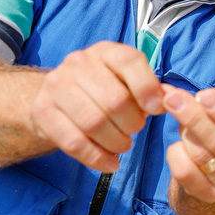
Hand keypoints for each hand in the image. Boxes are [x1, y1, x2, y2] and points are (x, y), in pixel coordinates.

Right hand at [30, 41, 164, 171]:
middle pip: (115, 100)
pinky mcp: (42, 111)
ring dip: (116, 142)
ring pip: (94, 123)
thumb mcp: (128, 81)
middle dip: (132, 123)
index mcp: (106, 51)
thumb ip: (152, 89)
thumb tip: (172, 101)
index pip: (129, 62)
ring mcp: (57, 85)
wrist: (56, 96)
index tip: (157, 110)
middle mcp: (79, 63)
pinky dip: (97, 158)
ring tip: (123, 146)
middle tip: (135, 131)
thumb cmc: (104, 89)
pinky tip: (110, 164)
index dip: (147, 88)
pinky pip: (73, 142)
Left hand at [163, 83, 214, 203]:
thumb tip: (198, 97)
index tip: (206, 96)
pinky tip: (178, 143)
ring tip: (179, 117)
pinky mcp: (213, 196)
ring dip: (185, 133)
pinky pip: (187, 175)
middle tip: (173, 98)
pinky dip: (176, 155)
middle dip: (194, 117)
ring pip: (202, 157)